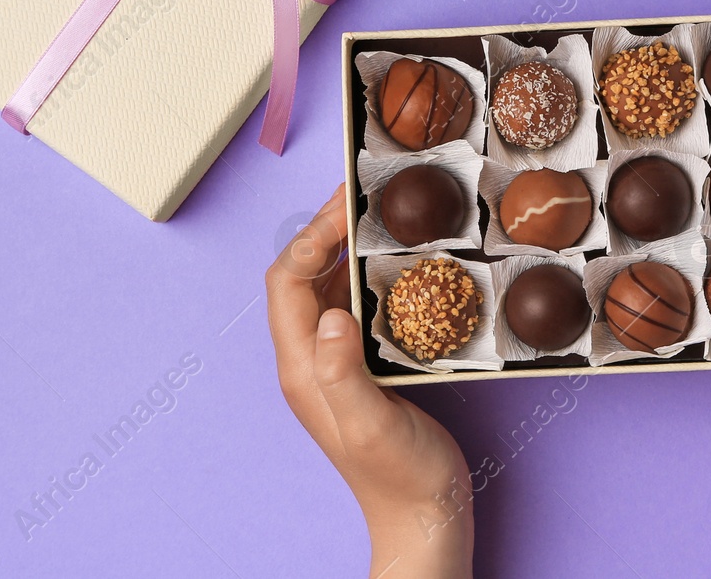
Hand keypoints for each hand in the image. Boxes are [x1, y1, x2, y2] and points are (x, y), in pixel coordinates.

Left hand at [266, 185, 474, 578]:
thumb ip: (344, 371)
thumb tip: (330, 314)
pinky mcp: (363, 365)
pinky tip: (400, 262)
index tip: (346, 207)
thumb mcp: (372, 426)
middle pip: (304, 275)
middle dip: (326, 228)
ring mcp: (336, 361)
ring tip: (380, 212)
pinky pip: (357, 304)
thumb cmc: (400, 479)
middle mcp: (311, 359)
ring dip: (349, 245)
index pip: (287, 283)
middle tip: (361, 191)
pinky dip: (372, 273)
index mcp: (303, 368)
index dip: (309, 238)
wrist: (423, 518)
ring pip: (330, 285)